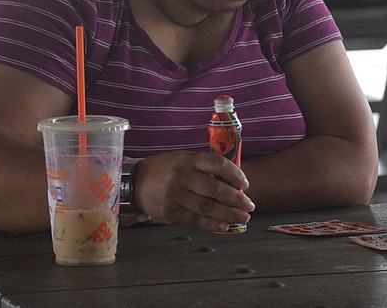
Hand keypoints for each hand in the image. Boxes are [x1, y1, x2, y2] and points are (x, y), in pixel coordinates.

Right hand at [132, 152, 254, 231]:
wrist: (136, 183)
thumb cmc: (166, 170)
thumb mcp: (183, 160)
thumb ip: (205, 168)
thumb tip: (233, 183)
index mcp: (188, 160)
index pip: (217, 164)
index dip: (235, 174)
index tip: (245, 184)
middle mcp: (182, 176)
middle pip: (215, 188)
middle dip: (236, 199)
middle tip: (249, 205)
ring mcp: (175, 195)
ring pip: (208, 206)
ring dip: (229, 214)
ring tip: (243, 217)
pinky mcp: (170, 212)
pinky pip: (196, 220)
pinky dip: (213, 224)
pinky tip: (225, 226)